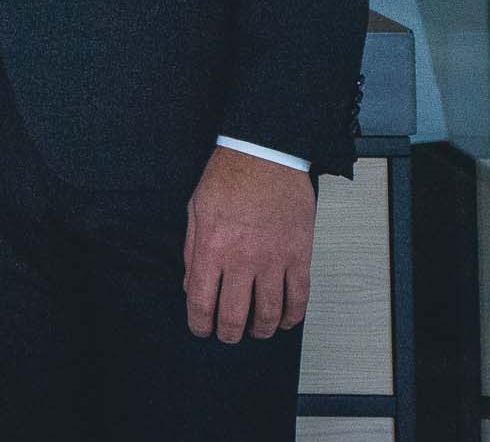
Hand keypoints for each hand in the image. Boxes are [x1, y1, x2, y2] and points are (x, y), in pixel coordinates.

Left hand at [184, 145, 316, 341]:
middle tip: (227, 335)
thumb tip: (190, 284)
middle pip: (235, 315)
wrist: (266, 154)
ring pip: (269, 313)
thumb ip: (191, 249)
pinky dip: (293, 316)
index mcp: (211, 246)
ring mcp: (273, 259)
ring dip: (262, 330)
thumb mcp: (195, 208)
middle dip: (228, 334)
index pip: (201, 300)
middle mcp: (241, 258)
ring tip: (256, 331)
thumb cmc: (229, 175)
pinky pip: (299, 297)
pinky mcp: (298, 256)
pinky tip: (286, 321)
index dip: (199, 323)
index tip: (201, 329)